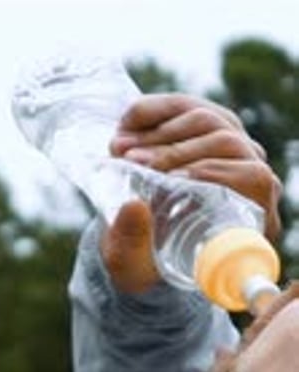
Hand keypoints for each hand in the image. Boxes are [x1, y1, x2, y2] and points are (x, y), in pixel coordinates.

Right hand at [101, 93, 282, 294]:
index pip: (252, 177)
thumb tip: (133, 206)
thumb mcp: (132, 267)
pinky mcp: (206, 125)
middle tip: (129, 160)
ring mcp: (231, 146)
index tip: (164, 179)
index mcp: (249, 220)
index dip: (209, 172)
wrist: (137, 247)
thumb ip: (131, 245)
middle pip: (226, 142)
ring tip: (120, 149)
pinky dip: (151, 111)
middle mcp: (250, 177)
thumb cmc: (145, 265)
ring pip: (205, 119)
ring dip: (157, 132)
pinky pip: (185, 105)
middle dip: (171, 150)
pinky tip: (124, 126)